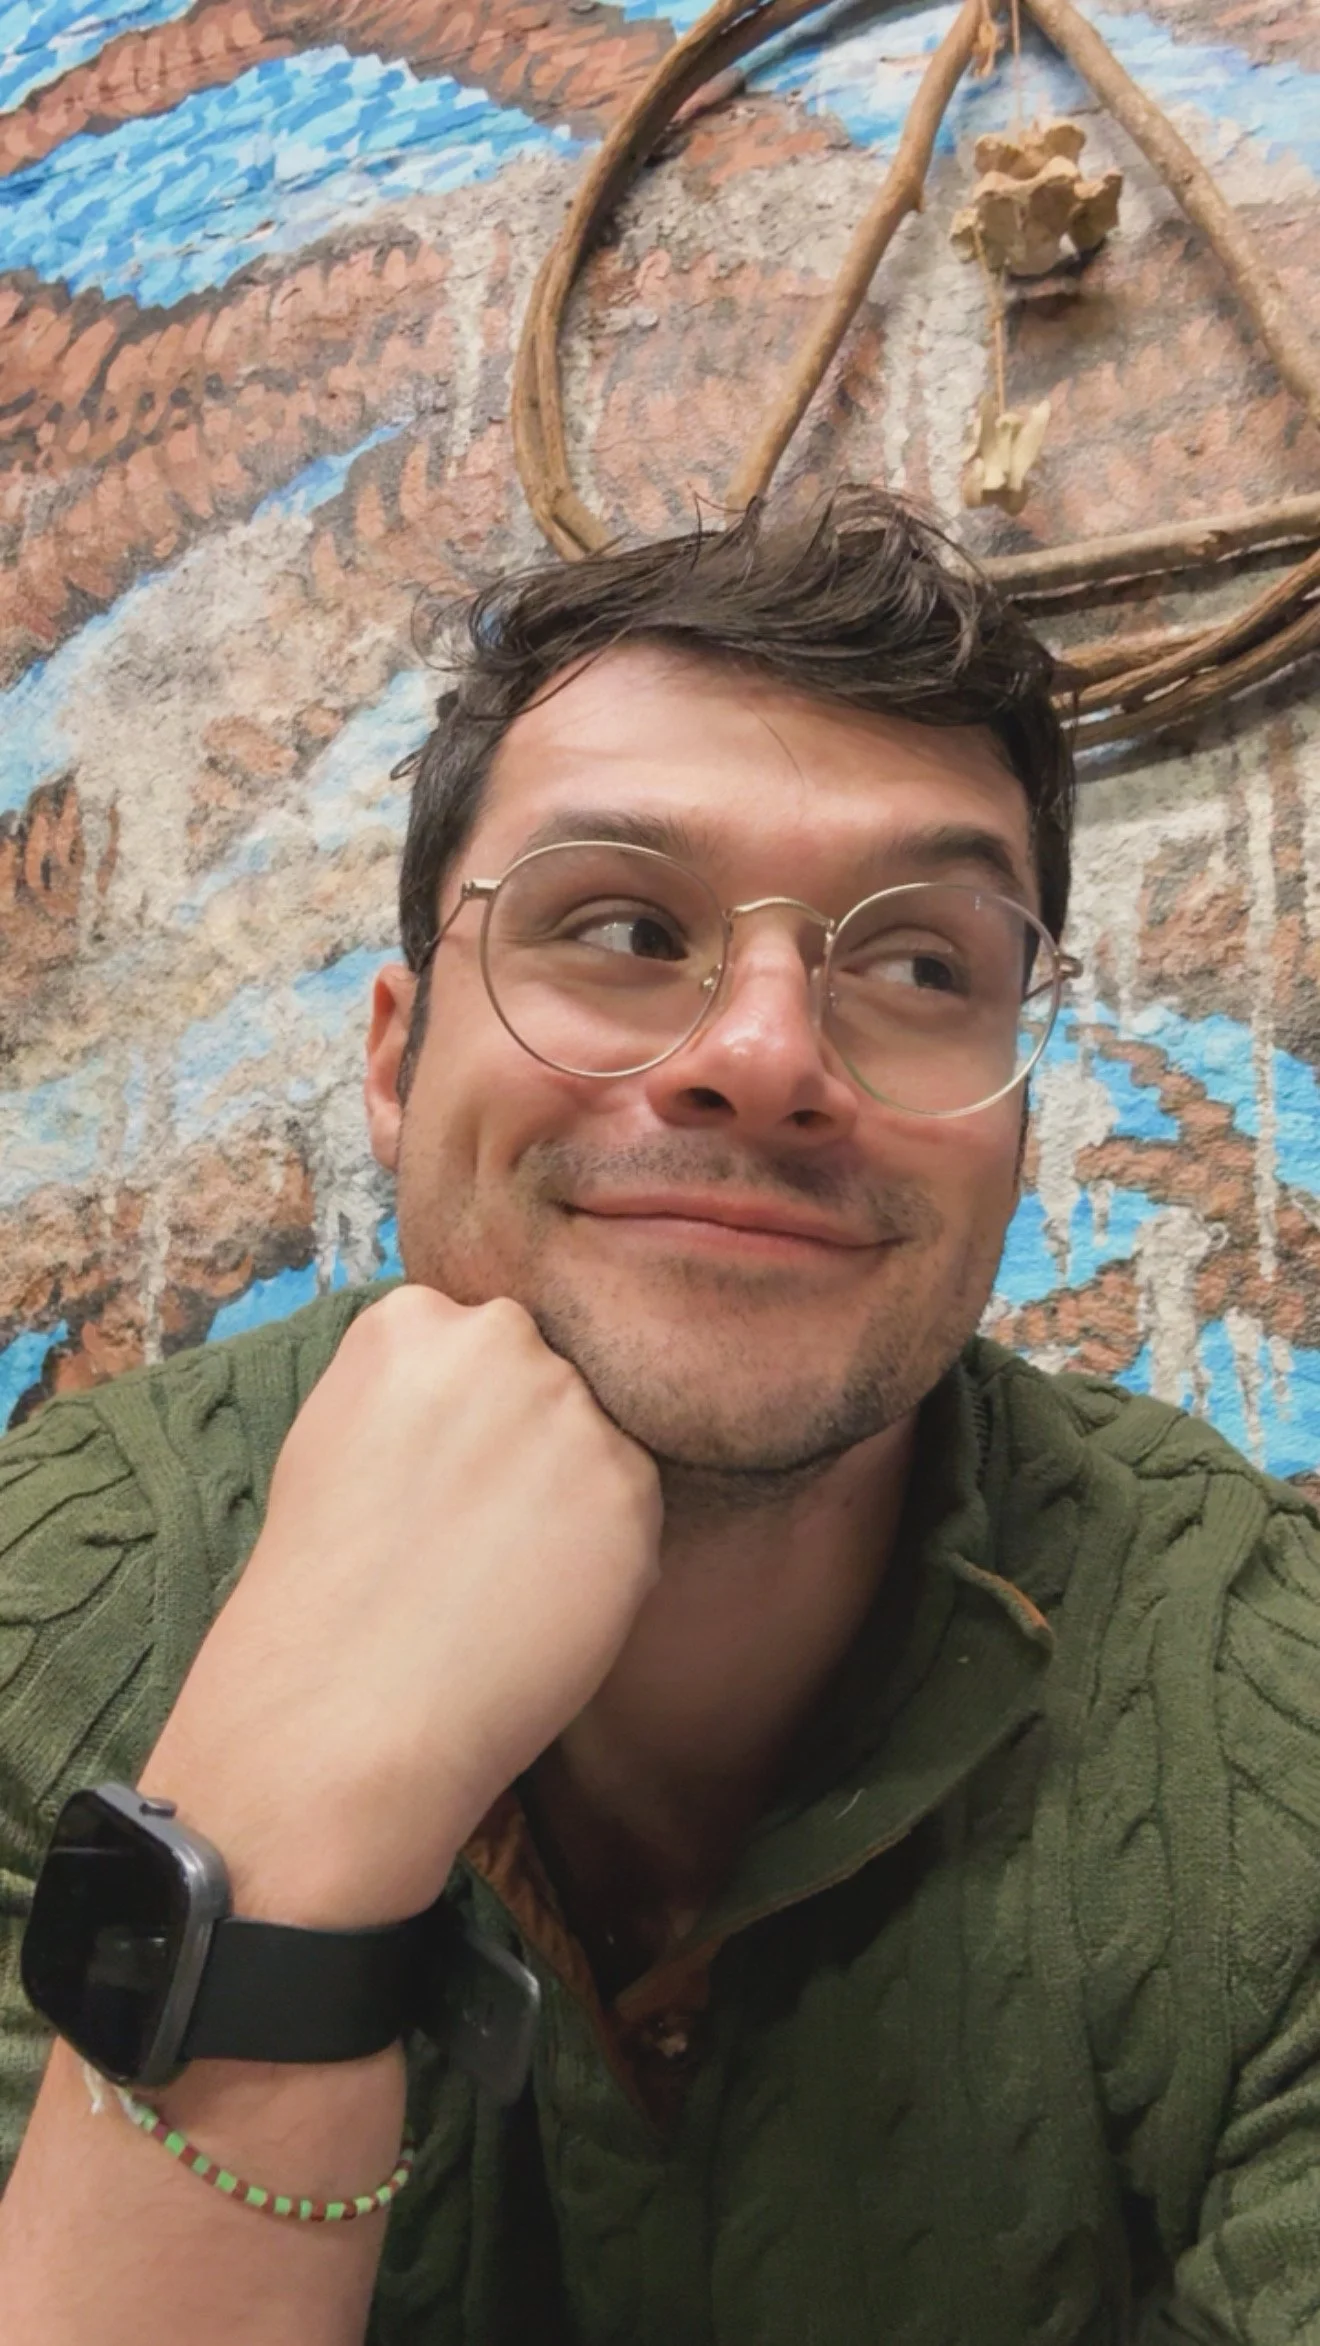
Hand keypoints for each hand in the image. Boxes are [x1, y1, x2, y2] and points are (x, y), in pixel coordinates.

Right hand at [142, 1286, 662, 1923]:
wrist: (344, 1714)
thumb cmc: (324, 1593)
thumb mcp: (340, 1437)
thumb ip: (422, 1385)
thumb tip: (495, 1378)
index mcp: (411, 1319)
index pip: (483, 1337)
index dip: (471, 1418)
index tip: (441, 1477)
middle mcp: (500, 1340)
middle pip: (550, 1376)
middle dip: (529, 1441)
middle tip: (473, 1531)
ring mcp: (571, 1410)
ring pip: (598, 1442)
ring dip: (571, 1497)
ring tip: (499, 1576)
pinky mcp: (630, 1486)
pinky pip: (632, 1510)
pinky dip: (604, 1557)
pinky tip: (535, 1604)